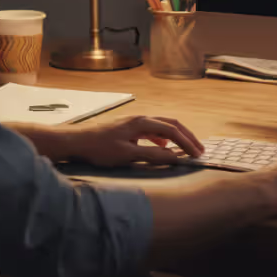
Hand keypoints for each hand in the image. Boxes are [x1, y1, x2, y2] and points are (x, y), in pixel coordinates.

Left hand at [67, 115, 203, 166]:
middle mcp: (141, 118)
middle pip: (171, 124)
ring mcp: (134, 122)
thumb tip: (176, 158)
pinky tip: (164, 148)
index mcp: (142, 122)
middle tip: (200, 150)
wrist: (76, 142)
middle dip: (187, 137)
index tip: (198, 156)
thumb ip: (153, 156)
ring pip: (163, 126)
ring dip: (177, 137)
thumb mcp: (128, 155)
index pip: (173, 131)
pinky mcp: (129, 128)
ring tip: (187, 149)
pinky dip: (164, 138)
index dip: (187, 143)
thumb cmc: (99, 148)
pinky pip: (153, 130)